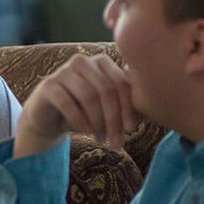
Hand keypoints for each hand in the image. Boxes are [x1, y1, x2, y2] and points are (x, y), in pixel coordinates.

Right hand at [15, 53, 138, 157]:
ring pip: (88, 95)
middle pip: (106, 89)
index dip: (128, 107)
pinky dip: (80, 120)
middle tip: (116, 142)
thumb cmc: (85, 113)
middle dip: (114, 119)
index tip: (132, 129)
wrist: (49, 119)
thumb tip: (156, 106)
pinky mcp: (48, 86)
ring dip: (97, 122)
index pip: (121, 82)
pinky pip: (67, 102)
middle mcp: (82, 61)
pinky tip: (85, 133)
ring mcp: (63, 71)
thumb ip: (129, 105)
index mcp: (102, 62)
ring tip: (101, 138)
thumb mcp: (109, 110)